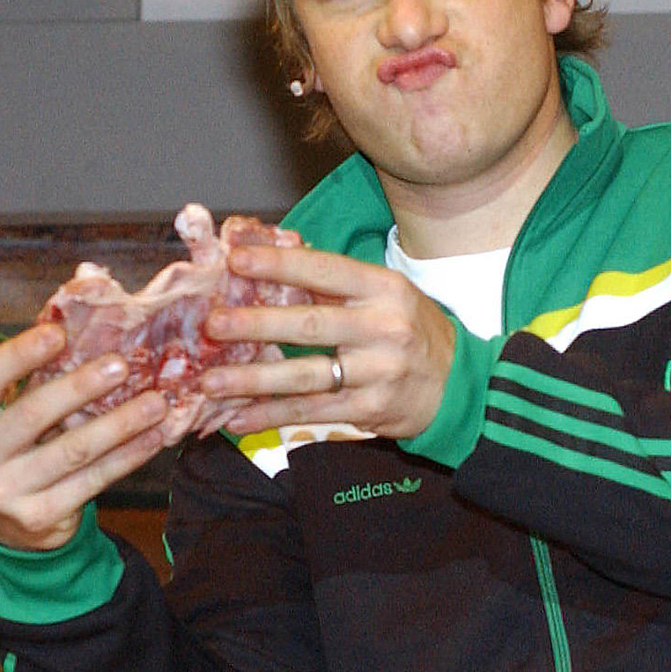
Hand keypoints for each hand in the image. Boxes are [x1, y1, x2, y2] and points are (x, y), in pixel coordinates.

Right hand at [0, 324, 167, 550]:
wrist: (7, 525)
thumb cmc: (11, 448)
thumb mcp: (3, 415)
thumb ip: (30, 376)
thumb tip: (79, 320)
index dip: (19, 354)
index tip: (59, 334)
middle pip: (32, 414)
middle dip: (80, 387)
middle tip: (121, 364)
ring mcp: (4, 494)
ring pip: (72, 451)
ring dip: (119, 423)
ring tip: (155, 402)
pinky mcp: (39, 517)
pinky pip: (92, 480)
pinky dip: (127, 456)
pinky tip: (152, 437)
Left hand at [199, 245, 455, 438]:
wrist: (459, 385)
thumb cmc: (409, 328)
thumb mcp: (385, 293)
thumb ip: (334, 281)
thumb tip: (268, 254)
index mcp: (384, 288)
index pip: (325, 271)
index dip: (280, 264)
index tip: (237, 261)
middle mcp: (384, 328)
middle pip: (311, 325)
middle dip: (256, 324)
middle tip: (212, 323)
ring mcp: (378, 372)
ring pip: (305, 376)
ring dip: (253, 379)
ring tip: (211, 381)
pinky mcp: (370, 410)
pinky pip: (312, 412)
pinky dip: (271, 415)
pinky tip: (237, 417)